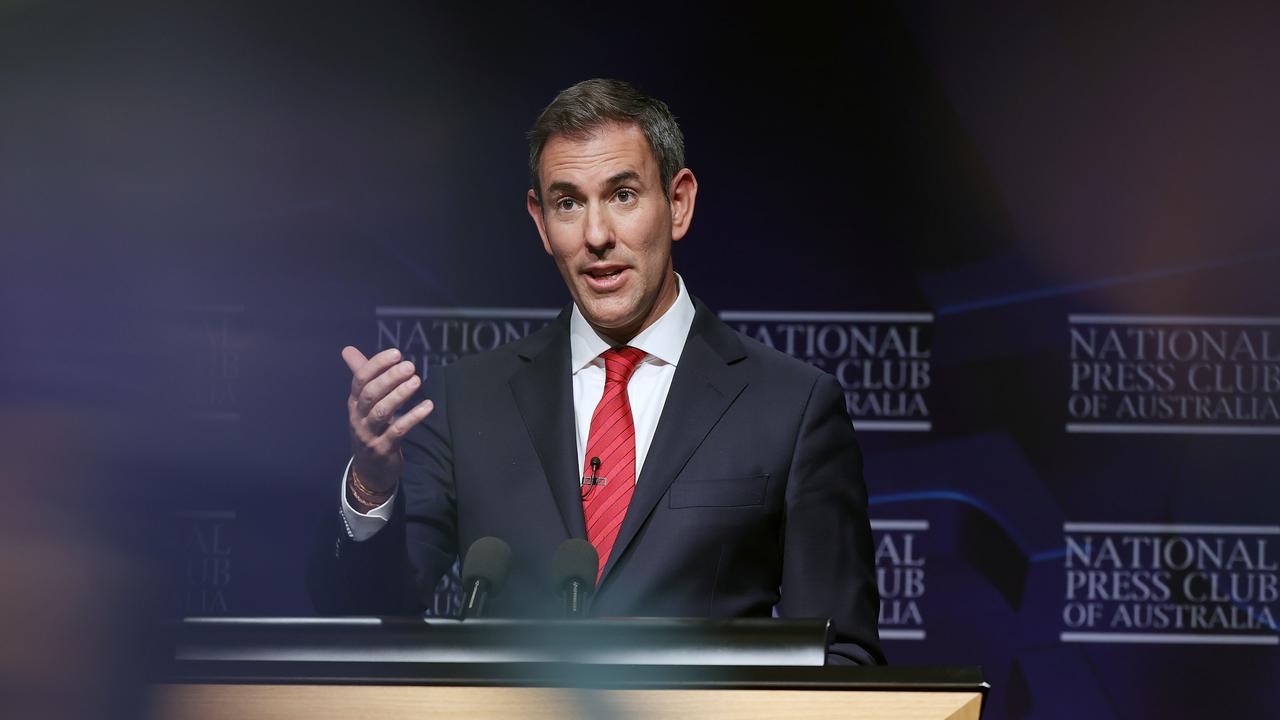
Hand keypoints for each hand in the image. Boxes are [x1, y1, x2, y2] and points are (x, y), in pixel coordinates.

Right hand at [342, 346, 434, 492]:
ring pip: (382, 412)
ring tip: (417, 381)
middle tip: (410, 366)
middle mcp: (358, 417)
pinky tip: (428, 406)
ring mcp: (369, 434)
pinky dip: (413, 417)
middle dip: (389, 378)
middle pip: (370, 394)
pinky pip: (397, 431)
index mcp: (354, 402)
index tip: (396, 353)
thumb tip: (347, 349)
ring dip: (400, 395)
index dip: (377, 365)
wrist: (370, 469)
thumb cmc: (370, 428)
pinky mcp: (382, 449)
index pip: (360, 379)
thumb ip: (361, 375)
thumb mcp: (363, 403)